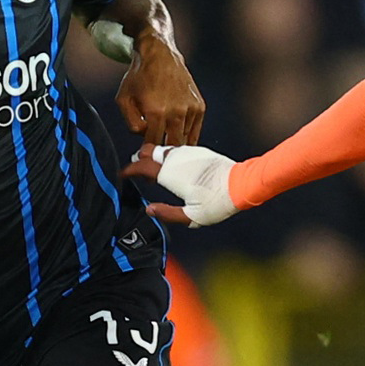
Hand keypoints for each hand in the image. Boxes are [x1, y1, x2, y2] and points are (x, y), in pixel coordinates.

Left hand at [114, 35, 204, 147]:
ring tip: (166, 139)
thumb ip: (130, 123)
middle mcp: (176, 112)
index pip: (154, 144)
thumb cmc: (140, 76)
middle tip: (157, 153)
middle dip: (163, 152)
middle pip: (172, 146)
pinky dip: (186, 135)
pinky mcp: (200, 107)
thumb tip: (143, 138)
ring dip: (175, 142)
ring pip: (185, 140)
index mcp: (156, 112)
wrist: (160, 54)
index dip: (148, 152)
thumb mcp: (123, 99)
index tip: (145, 155)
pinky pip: (194, 131)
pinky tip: (176, 130)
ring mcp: (191, 110)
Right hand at [123, 143, 237, 226]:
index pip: (142, 166)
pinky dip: (168, 155)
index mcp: (171, 174)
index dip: (129, 170)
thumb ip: (168, 214)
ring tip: (151, 169)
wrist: (242, 184)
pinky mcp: (199, 150)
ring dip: (154, 156)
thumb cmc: (218, 202)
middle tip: (135, 170)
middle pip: (149, 151)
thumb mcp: (192, 216)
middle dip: (139, 159)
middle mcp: (178, 159)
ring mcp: (189, 152)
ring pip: (163, 149)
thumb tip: (149, 209)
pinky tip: (171, 166)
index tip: (123, 175)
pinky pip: (176, 149)